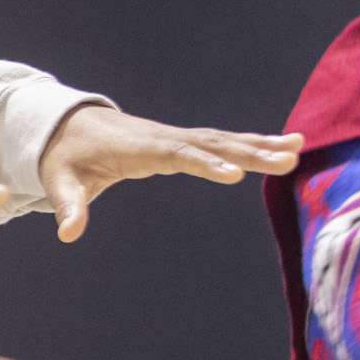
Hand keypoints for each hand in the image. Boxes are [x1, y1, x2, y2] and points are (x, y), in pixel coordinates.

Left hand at [36, 104, 303, 242]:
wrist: (68, 126)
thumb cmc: (66, 156)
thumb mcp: (60, 180)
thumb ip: (68, 205)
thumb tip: (67, 233)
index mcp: (137, 149)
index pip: (176, 154)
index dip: (205, 163)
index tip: (235, 174)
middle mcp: (163, 138)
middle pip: (211, 144)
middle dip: (248, 151)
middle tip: (288, 159)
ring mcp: (175, 136)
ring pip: (222, 139)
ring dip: (259, 144)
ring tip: (298, 148)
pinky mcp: (182, 140)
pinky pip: (221, 141)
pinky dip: (252, 141)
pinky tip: (285, 143)